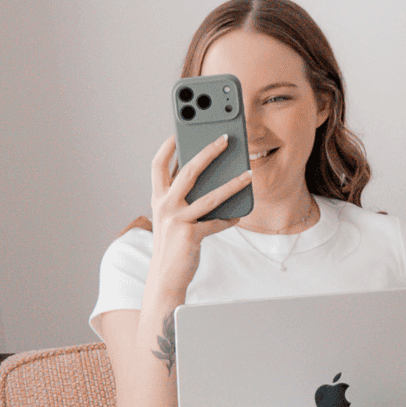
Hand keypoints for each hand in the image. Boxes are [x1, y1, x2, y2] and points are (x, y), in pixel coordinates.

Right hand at [148, 134, 251, 289]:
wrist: (165, 275)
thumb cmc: (171, 243)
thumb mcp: (170, 216)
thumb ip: (182, 196)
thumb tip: (207, 176)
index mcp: (158, 198)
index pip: (158, 165)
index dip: (168, 146)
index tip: (180, 131)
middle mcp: (164, 206)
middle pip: (187, 171)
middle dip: (208, 151)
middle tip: (225, 138)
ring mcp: (176, 220)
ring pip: (209, 196)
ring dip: (231, 184)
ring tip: (248, 174)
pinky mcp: (190, 235)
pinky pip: (216, 222)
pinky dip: (229, 219)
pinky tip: (239, 215)